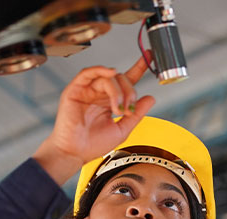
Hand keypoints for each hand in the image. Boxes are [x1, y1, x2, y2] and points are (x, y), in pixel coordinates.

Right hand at [33, 53, 155, 183]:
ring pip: (108, 78)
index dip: (138, 68)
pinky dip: (100, 70)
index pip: (126, 81)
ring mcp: (87, 90)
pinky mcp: (75, 90)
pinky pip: (88, 73)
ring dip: (118, 91)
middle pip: (120, 79)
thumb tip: (151, 98)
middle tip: (128, 109)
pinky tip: (111, 73)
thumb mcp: (122, 129)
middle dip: (130, 92)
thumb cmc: (93, 145)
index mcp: (110, 101)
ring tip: (118, 109)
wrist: (75, 153)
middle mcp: (99, 93)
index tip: (150, 57)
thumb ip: (136, 113)